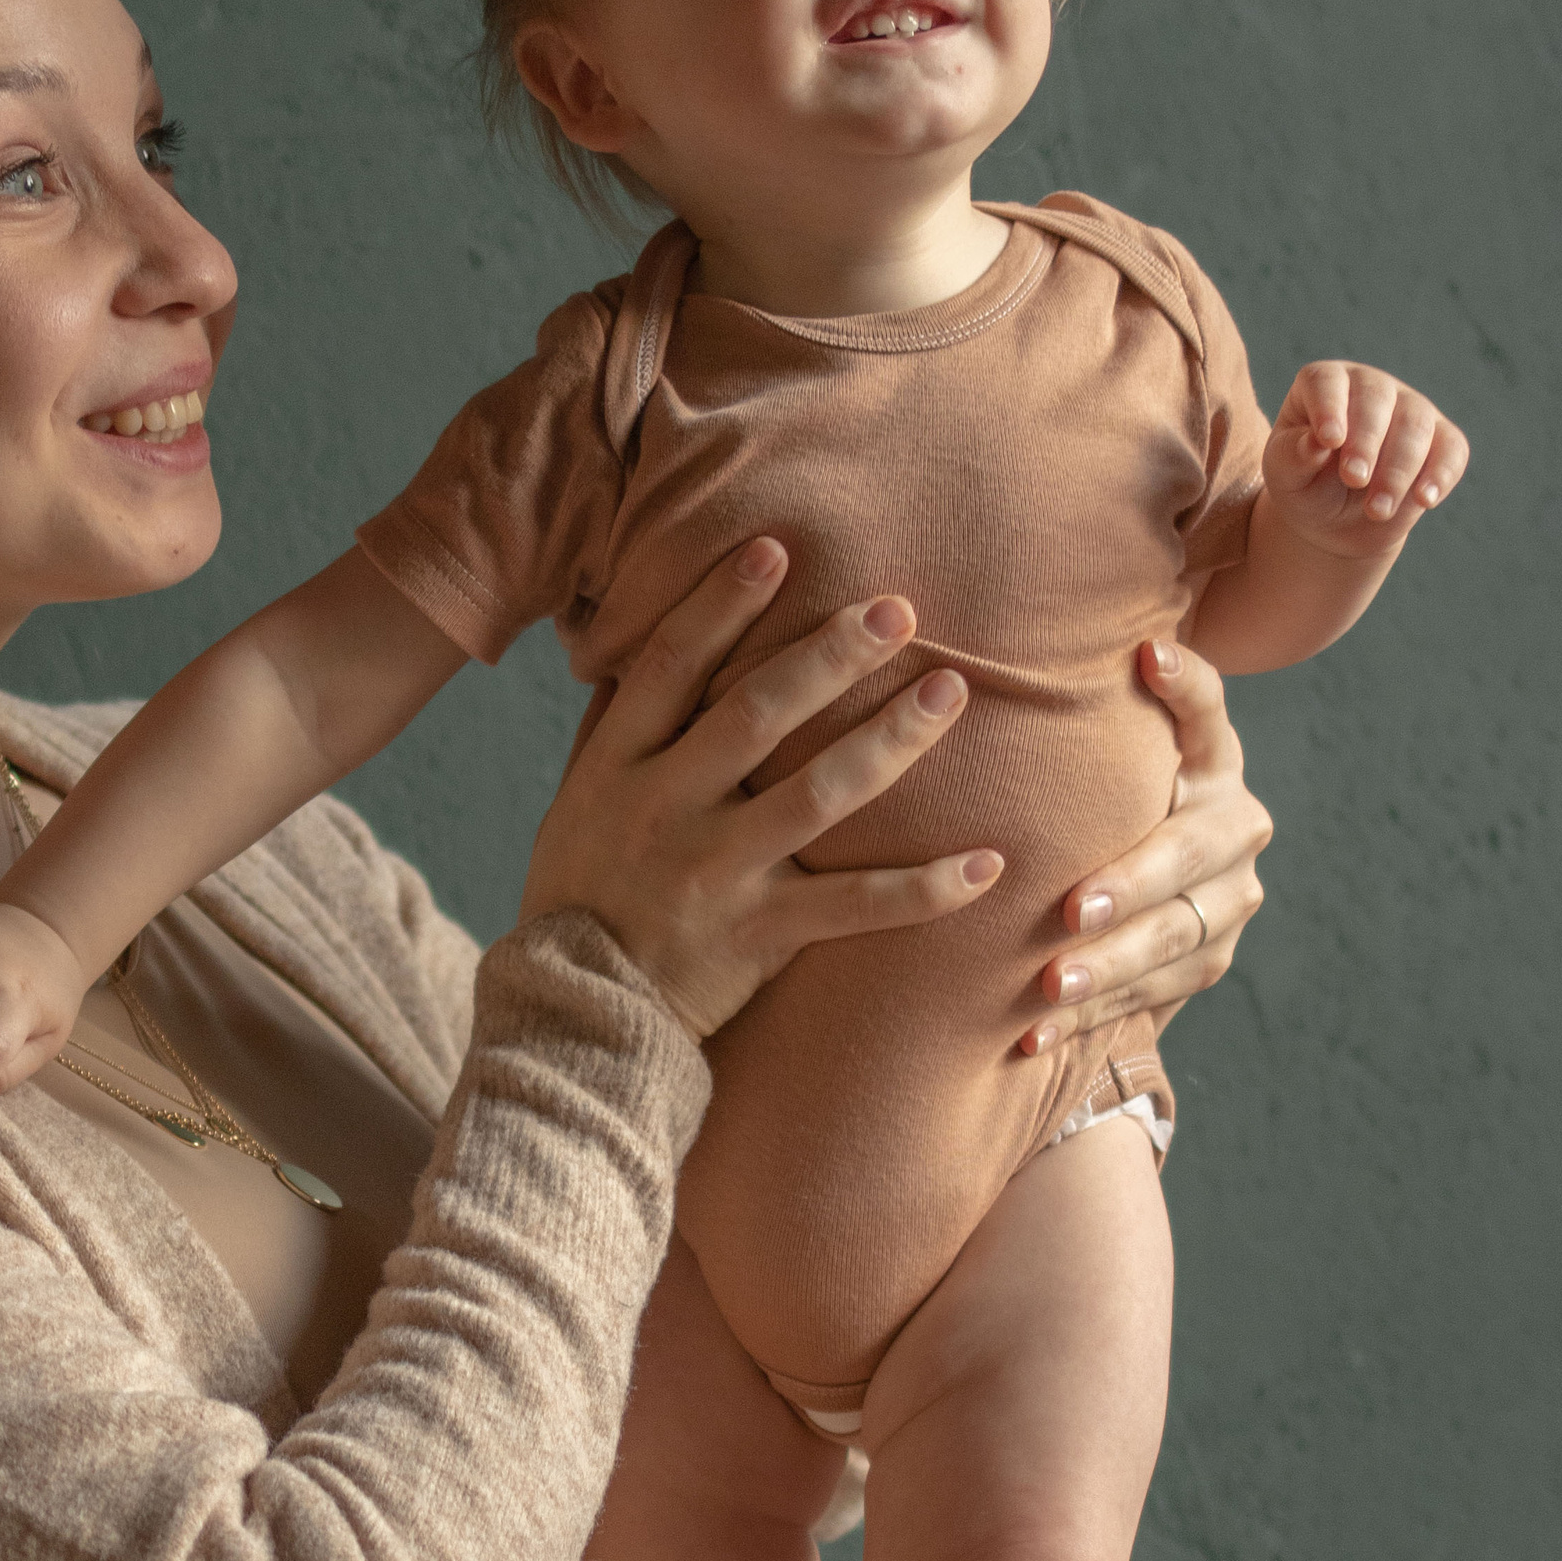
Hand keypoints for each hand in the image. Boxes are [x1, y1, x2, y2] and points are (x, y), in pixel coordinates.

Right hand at [519, 539, 1001, 1039]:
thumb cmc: (581, 892)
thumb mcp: (576, 801)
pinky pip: (853, 907)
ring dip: (889, 741)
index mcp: (619, 766)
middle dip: (829, 655)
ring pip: (816, 795)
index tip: (775, 549)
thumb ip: (614, 727)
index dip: (719, 605)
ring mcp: (716, 872)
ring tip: (949, 693)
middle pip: (755, 715)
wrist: (576, 1011)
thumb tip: (632, 640)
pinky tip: (985, 864)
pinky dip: (923, 890)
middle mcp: (666, 808)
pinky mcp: (758, 935)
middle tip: (897, 609)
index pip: (670, 667)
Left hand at [1019, 640, 1270, 1056]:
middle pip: (1188, 851)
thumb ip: (1065, 729)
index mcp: (1209, 758)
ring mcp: (1231, 895)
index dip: (1185, 684)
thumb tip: (958, 664)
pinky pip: (1154, 993)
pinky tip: (1031, 1033)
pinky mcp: (1210, 957)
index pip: (1207, 711)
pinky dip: (1089, 1016)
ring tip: (1049, 984)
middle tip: (1075, 908)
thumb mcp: (1076, 768)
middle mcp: (1234, 821)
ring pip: (1176, 935)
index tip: (1146, 654)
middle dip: (1131, 882)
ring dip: (1109, 965)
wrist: (1113, 899)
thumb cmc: (1077, 810)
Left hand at [1261, 360, 1467, 554]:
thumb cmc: (1304, 485)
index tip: (1330, 440)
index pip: (1326, 382)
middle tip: (1354, 480)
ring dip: (1398, 469)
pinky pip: (1451, 449)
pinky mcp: (1442, 439)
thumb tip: (1316, 443)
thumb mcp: (1285, 475)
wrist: (1336, 521)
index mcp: (1324, 386)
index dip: (1329, 407)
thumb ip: (1293, 456)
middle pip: (1377, 399)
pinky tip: (1425, 500)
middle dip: (1367, 442)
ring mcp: (1410, 409)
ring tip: (1377, 509)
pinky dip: (1441, 474)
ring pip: (1416, 424)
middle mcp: (1371, 387)